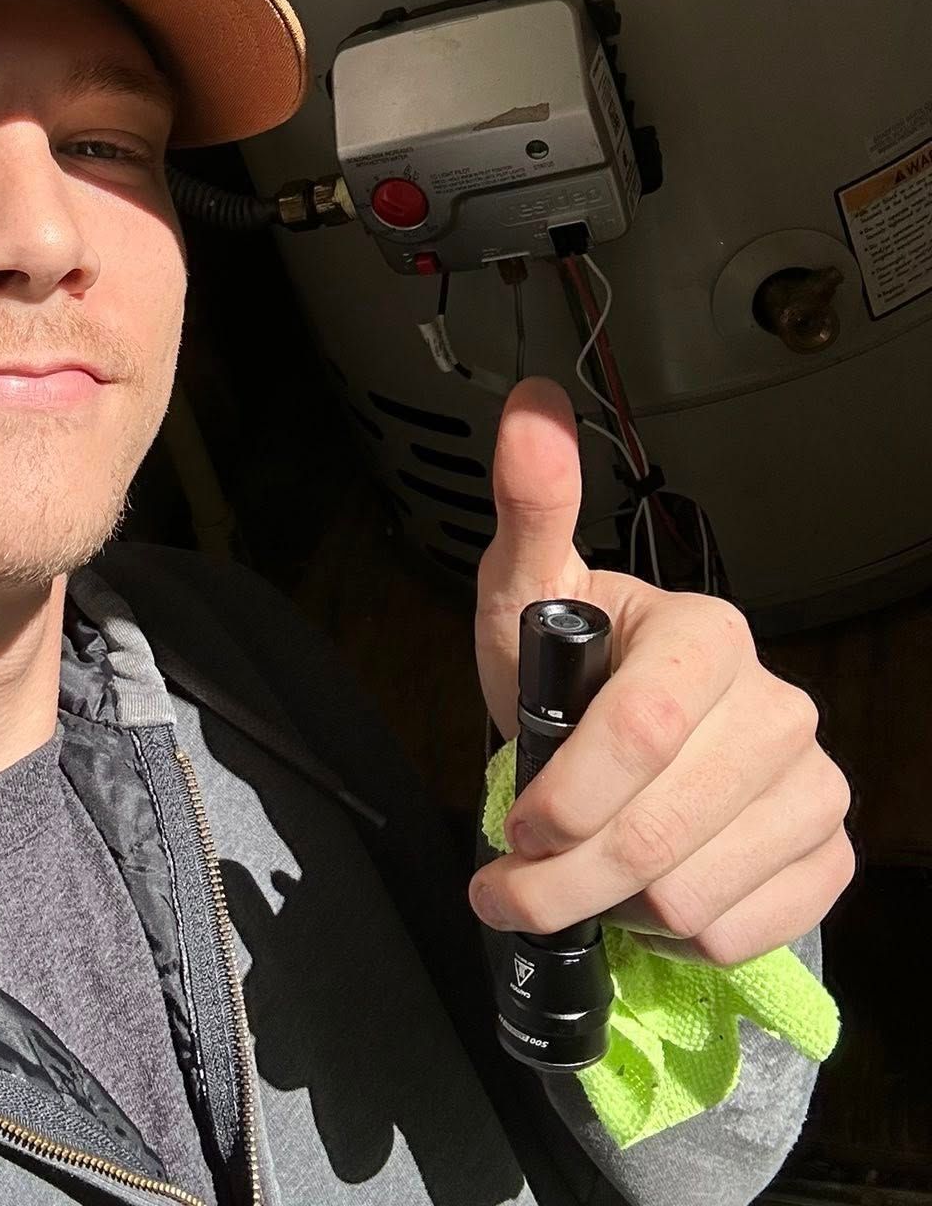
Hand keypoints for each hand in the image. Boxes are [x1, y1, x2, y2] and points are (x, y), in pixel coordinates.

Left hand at [470, 378, 855, 965]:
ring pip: (697, 896)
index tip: (511, 821)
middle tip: (514, 883)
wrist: (608, 742)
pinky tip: (645, 893)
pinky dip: (675, 936)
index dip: (565, 792)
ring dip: (614, 908)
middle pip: (660, 833)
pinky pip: (746, 933)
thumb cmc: (561, 667)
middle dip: (565, 878)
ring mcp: (812, 782)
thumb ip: (530, 508)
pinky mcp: (826, 852)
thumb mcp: (523, 593)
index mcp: (706, 634)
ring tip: (580, 875)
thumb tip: (529, 401)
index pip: (642, 731)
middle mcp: (777, 704)